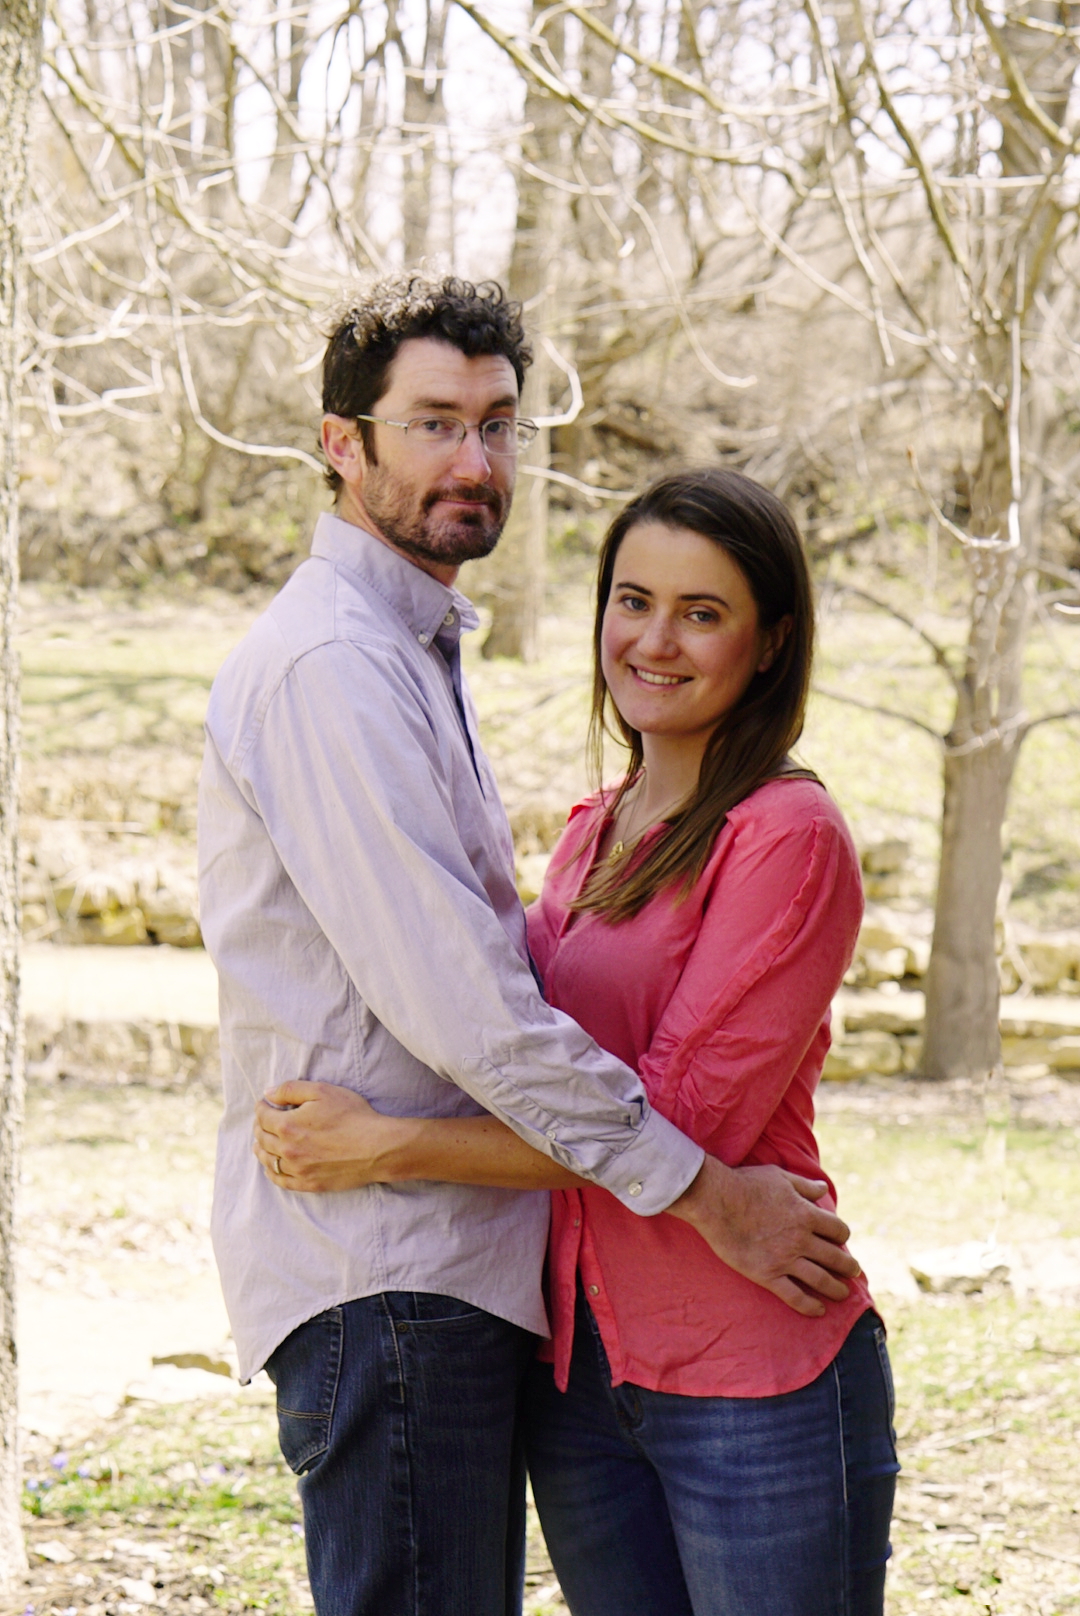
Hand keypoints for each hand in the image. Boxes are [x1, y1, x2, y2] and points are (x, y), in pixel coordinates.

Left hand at [253, 1081, 401, 1191]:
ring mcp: (297, 1169)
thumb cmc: (353, 1116)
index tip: (264, 1104)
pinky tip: (270, 1167)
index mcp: (288, 1125)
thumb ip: (291, 1090)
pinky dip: (271, 1172)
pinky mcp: (308, 1183)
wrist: (376, 1147)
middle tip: (262, 1121)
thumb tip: (268, 1093)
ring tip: (260, 1143)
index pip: (263, 1116)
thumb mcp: (322, 1091)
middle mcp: (287, 1149)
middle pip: (262, 1138)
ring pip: (267, 1160)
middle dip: (259, 1127)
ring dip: (261, 1149)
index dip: (261, 1107)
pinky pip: (280, 1180)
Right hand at [666, 1155, 860, 1317]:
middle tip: (854, 1271)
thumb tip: (823, 1189)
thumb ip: (804, 1186)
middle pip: (836, 1258)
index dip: (842, 1235)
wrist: (716, 1200)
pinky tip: (819, 1310)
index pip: (838, 1230)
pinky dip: (809, 1305)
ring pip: (821, 1280)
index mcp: (806, 1214)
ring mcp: (784, 1259)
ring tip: (843, 1293)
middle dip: (848, 1267)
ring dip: (836, 1289)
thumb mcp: (780, 1177)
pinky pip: (794, 1296)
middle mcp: (800, 1239)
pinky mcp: (767, 1274)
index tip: (840, 1240)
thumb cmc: (746, 1184)